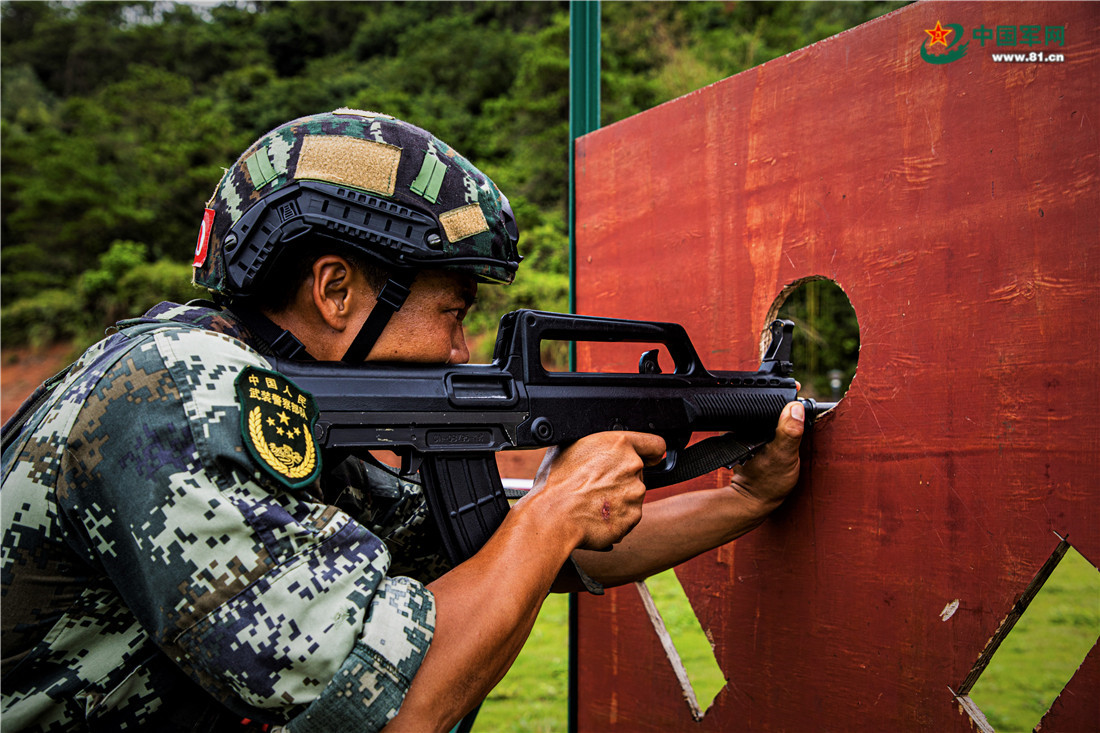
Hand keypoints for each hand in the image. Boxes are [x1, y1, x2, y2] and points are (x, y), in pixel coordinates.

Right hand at [526, 432, 666, 549]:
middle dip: (622, 478)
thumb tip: (593, 445)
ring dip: (619, 498)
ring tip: (591, 502)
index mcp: (619, 444)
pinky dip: (616, 517)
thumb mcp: (568, 447)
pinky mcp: (633, 517)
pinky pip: (628, 516)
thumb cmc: (556, 483)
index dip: (651, 452)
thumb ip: (593, 443)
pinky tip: (595, 515)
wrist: (553, 517)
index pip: (654, 444)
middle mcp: (632, 466)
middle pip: (637, 472)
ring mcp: (635, 493)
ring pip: (632, 495)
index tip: (651, 458)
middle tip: (597, 485)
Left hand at [730, 400, 804, 508]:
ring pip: (769, 417)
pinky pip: (768, 427)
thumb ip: (789, 431)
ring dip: (782, 416)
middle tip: (799, 408)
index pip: (767, 400)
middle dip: (786, 405)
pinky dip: (778, 427)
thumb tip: (795, 407)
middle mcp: (746, 427)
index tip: (797, 388)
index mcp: (751, 426)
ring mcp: (749, 434)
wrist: (754, 502)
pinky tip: (786, 434)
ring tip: (795, 420)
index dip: (783, 392)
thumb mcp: (784, 456)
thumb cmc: (767, 483)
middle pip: (769, 406)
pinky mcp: (753, 441)